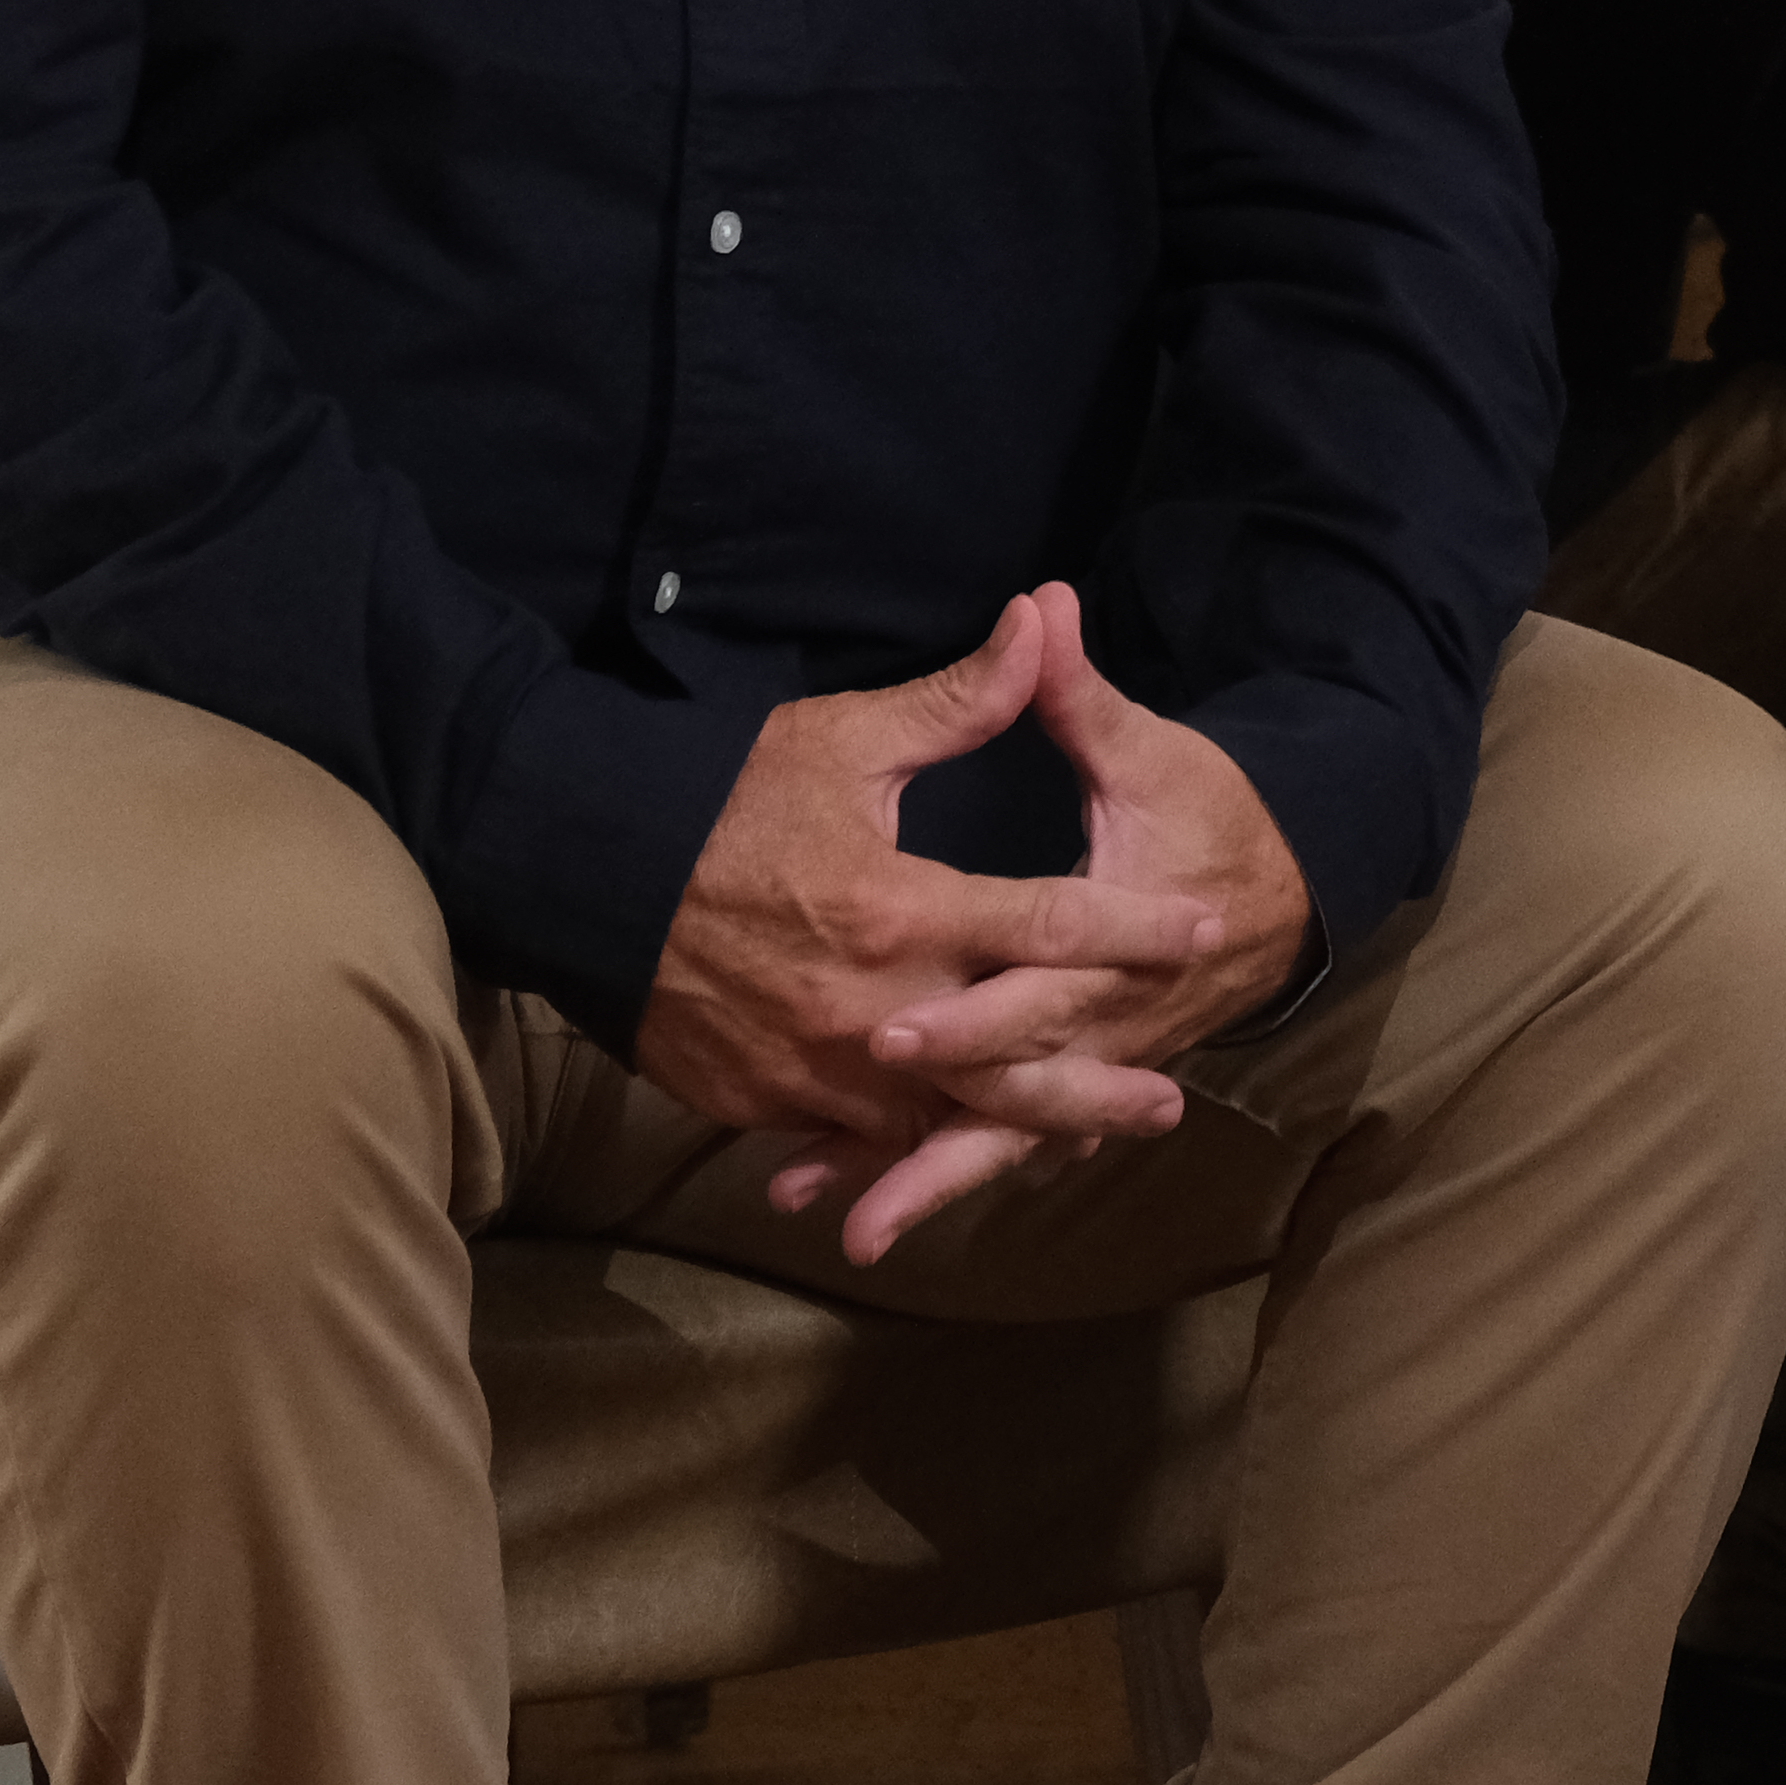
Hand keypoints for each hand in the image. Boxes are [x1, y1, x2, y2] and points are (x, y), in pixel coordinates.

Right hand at [641, 587, 1253, 1253]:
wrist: (581, 878)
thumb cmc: (716, 799)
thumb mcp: (839, 739)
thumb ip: (955, 703)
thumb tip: (1041, 624)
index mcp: (900, 908)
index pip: (1048, 922)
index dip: (1134, 927)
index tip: (1203, 930)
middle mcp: (870, 1003)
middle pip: (1012, 1061)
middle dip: (1096, 1086)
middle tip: (1171, 1102)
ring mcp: (815, 1066)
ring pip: (940, 1121)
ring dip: (1018, 1133)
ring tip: (1088, 1140)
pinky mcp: (765, 1099)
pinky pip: (856, 1138)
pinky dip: (913, 1153)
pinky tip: (960, 1160)